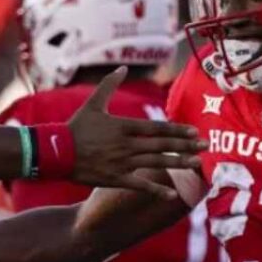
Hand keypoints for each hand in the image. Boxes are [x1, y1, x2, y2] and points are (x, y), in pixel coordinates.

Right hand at [68, 67, 203, 199]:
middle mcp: (127, 145)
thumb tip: (123, 67)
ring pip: (156, 163)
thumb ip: (110, 85)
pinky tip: (172, 194)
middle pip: (161, 145)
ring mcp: (122, 163)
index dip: (177, 130)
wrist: (57, 151)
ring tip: (196, 164)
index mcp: (123, 126)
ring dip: (178, 163)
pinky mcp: (115, 178)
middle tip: (205, 146)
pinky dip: (156, 190)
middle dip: (185, 145)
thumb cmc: (75, 127)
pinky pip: (140, 185)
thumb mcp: (93, 103)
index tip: (194, 131)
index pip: (156, 128)